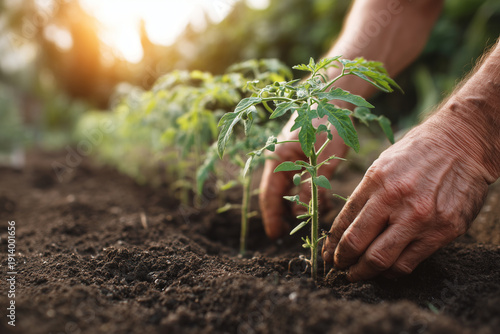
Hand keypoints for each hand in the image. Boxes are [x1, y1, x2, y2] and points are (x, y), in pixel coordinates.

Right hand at [259, 115, 348, 239]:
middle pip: (277, 193)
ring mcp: (290, 156)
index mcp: (278, 158)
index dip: (271, 216)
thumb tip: (301, 214)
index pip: (268, 194)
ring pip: (290, 188)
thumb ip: (312, 186)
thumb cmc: (328, 122)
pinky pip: (300, 179)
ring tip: (313, 215)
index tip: (274, 235)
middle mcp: (280, 158)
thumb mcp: (322, 158)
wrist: (336, 95)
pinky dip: (308, 191)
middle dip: (285, 213)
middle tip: (291, 232)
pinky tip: (321, 198)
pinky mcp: (302, 155)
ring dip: (300, 203)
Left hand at [322, 116, 489, 281]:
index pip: (345, 222)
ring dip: (365, 272)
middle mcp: (396, 200)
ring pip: (382, 260)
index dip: (332, 244)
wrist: (462, 144)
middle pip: (357, 245)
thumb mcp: (382, 165)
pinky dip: (392, 271)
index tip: (328, 254)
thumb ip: (366, 196)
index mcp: (376, 181)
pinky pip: (409, 263)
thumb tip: (346, 228)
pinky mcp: (443, 231)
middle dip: (343, 262)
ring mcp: (421, 218)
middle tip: (339, 268)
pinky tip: (386, 269)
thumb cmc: (417, 153)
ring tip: (359, 274)